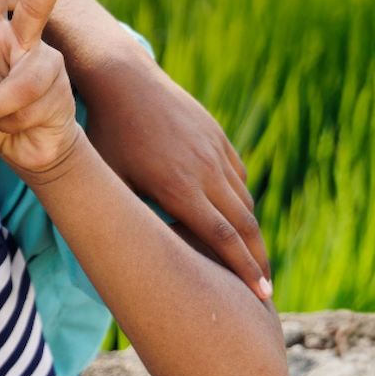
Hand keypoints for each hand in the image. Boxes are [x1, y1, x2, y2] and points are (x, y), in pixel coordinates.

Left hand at [80, 54, 273, 300]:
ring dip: (252, 233)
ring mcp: (215, 151)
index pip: (223, 239)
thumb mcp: (109, 180)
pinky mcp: (218, 137)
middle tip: (267, 291)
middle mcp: (205, 171)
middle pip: (244, 225)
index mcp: (179, 188)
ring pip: (244, 200)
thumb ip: (126, 218)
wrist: (123, 80)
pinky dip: (242, 201)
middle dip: (258, 260)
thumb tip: (125, 258)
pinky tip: (238, 218)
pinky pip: (238, 176)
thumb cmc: (107, 135)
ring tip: (253, 260)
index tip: (262, 295)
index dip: (245, 270)